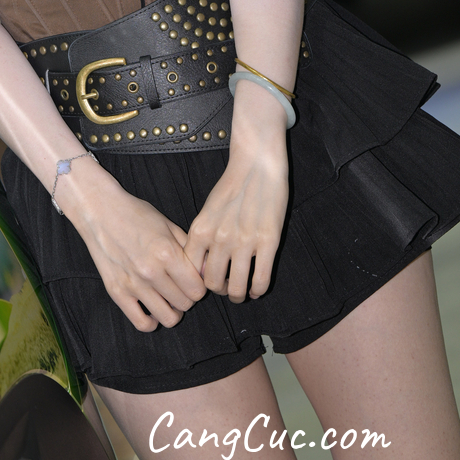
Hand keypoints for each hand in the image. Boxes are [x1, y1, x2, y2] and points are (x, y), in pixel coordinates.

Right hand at [61, 166, 206, 331]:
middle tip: (180, 286)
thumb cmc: (136, 214)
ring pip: (168, 318)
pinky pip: (141, 323)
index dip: (198, 286)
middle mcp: (151, 271)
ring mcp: (132, 284)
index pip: (197, 289)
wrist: (100, 211)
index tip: (192, 279)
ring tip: (168, 298)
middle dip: (187, 296)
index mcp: (167, 253)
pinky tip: (153, 308)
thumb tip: (208, 270)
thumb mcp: (168, 225)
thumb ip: (190, 249)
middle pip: (185, 304)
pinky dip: (152, 321)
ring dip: (173, 310)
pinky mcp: (116, 292)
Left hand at [184, 125, 288, 303]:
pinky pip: (261, 280)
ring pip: (236, 288)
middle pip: (212, 284)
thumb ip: (203, 238)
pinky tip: (257, 287)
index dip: (198, 282)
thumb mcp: (207, 210)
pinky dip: (258, 290)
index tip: (207, 281)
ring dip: (238, 295)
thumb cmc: (231, 186)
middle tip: (226, 288)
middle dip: (218, 291)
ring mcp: (245, 242)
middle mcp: (220, 238)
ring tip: (242, 292)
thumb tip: (202, 269)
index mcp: (201, 229)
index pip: (191, 271)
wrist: (257, 165)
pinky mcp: (268, 242)